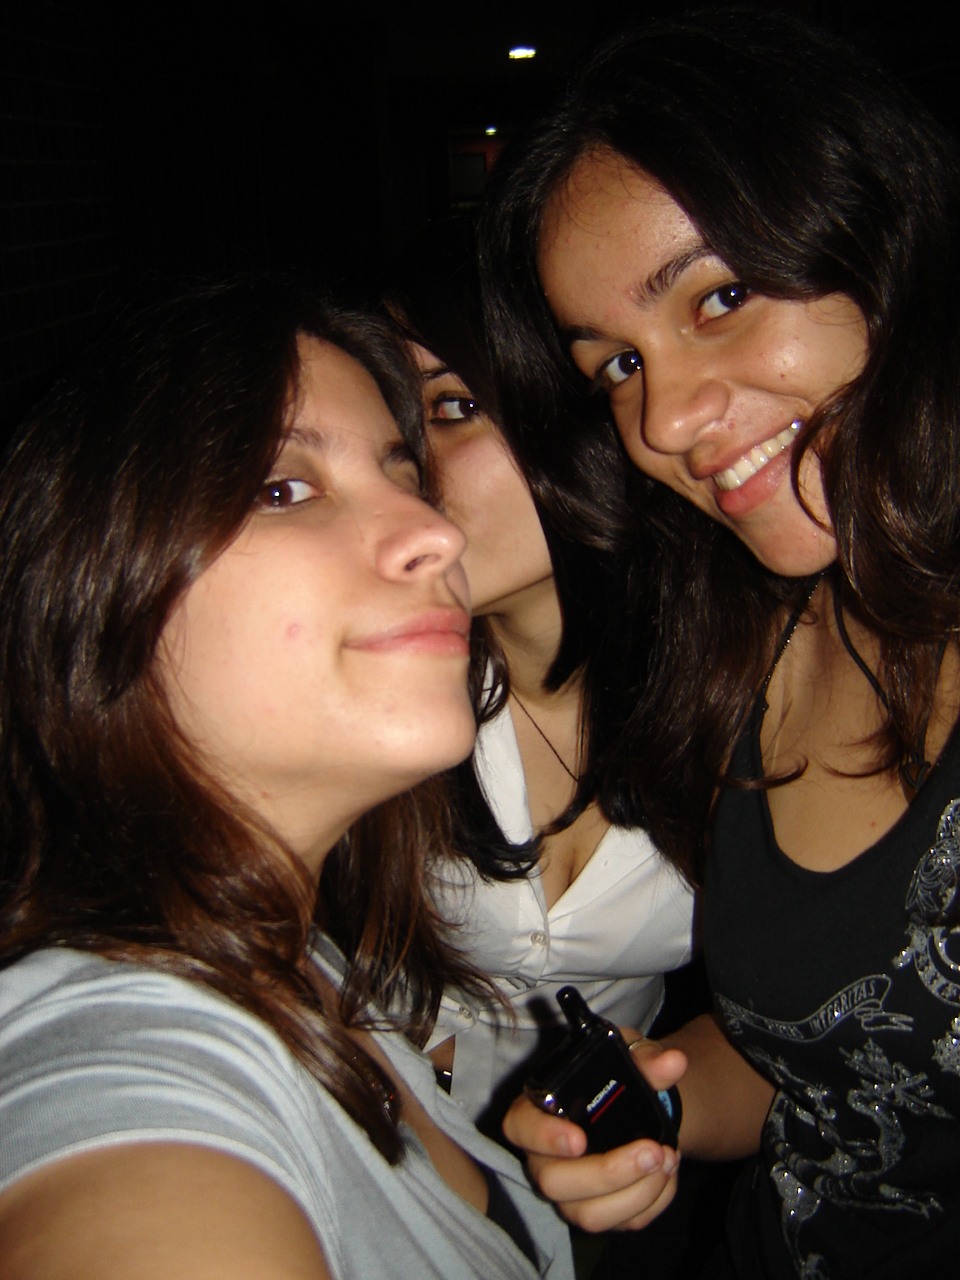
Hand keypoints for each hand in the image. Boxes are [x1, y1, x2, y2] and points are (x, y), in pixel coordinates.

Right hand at [502, 1038, 687, 1232]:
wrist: (641, 1106)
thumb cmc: (621, 1078)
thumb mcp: (631, 1057)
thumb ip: (647, 1059)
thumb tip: (673, 1063)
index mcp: (538, 1111)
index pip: (520, 1128)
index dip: (543, 1138)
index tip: (579, 1139)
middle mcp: (544, 1157)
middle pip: (553, 1182)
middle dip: (607, 1173)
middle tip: (651, 1151)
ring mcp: (570, 1192)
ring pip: (587, 1214)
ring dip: (636, 1193)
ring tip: (666, 1159)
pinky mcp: (598, 1212)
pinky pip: (621, 1223)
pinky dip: (653, 1201)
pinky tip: (668, 1173)